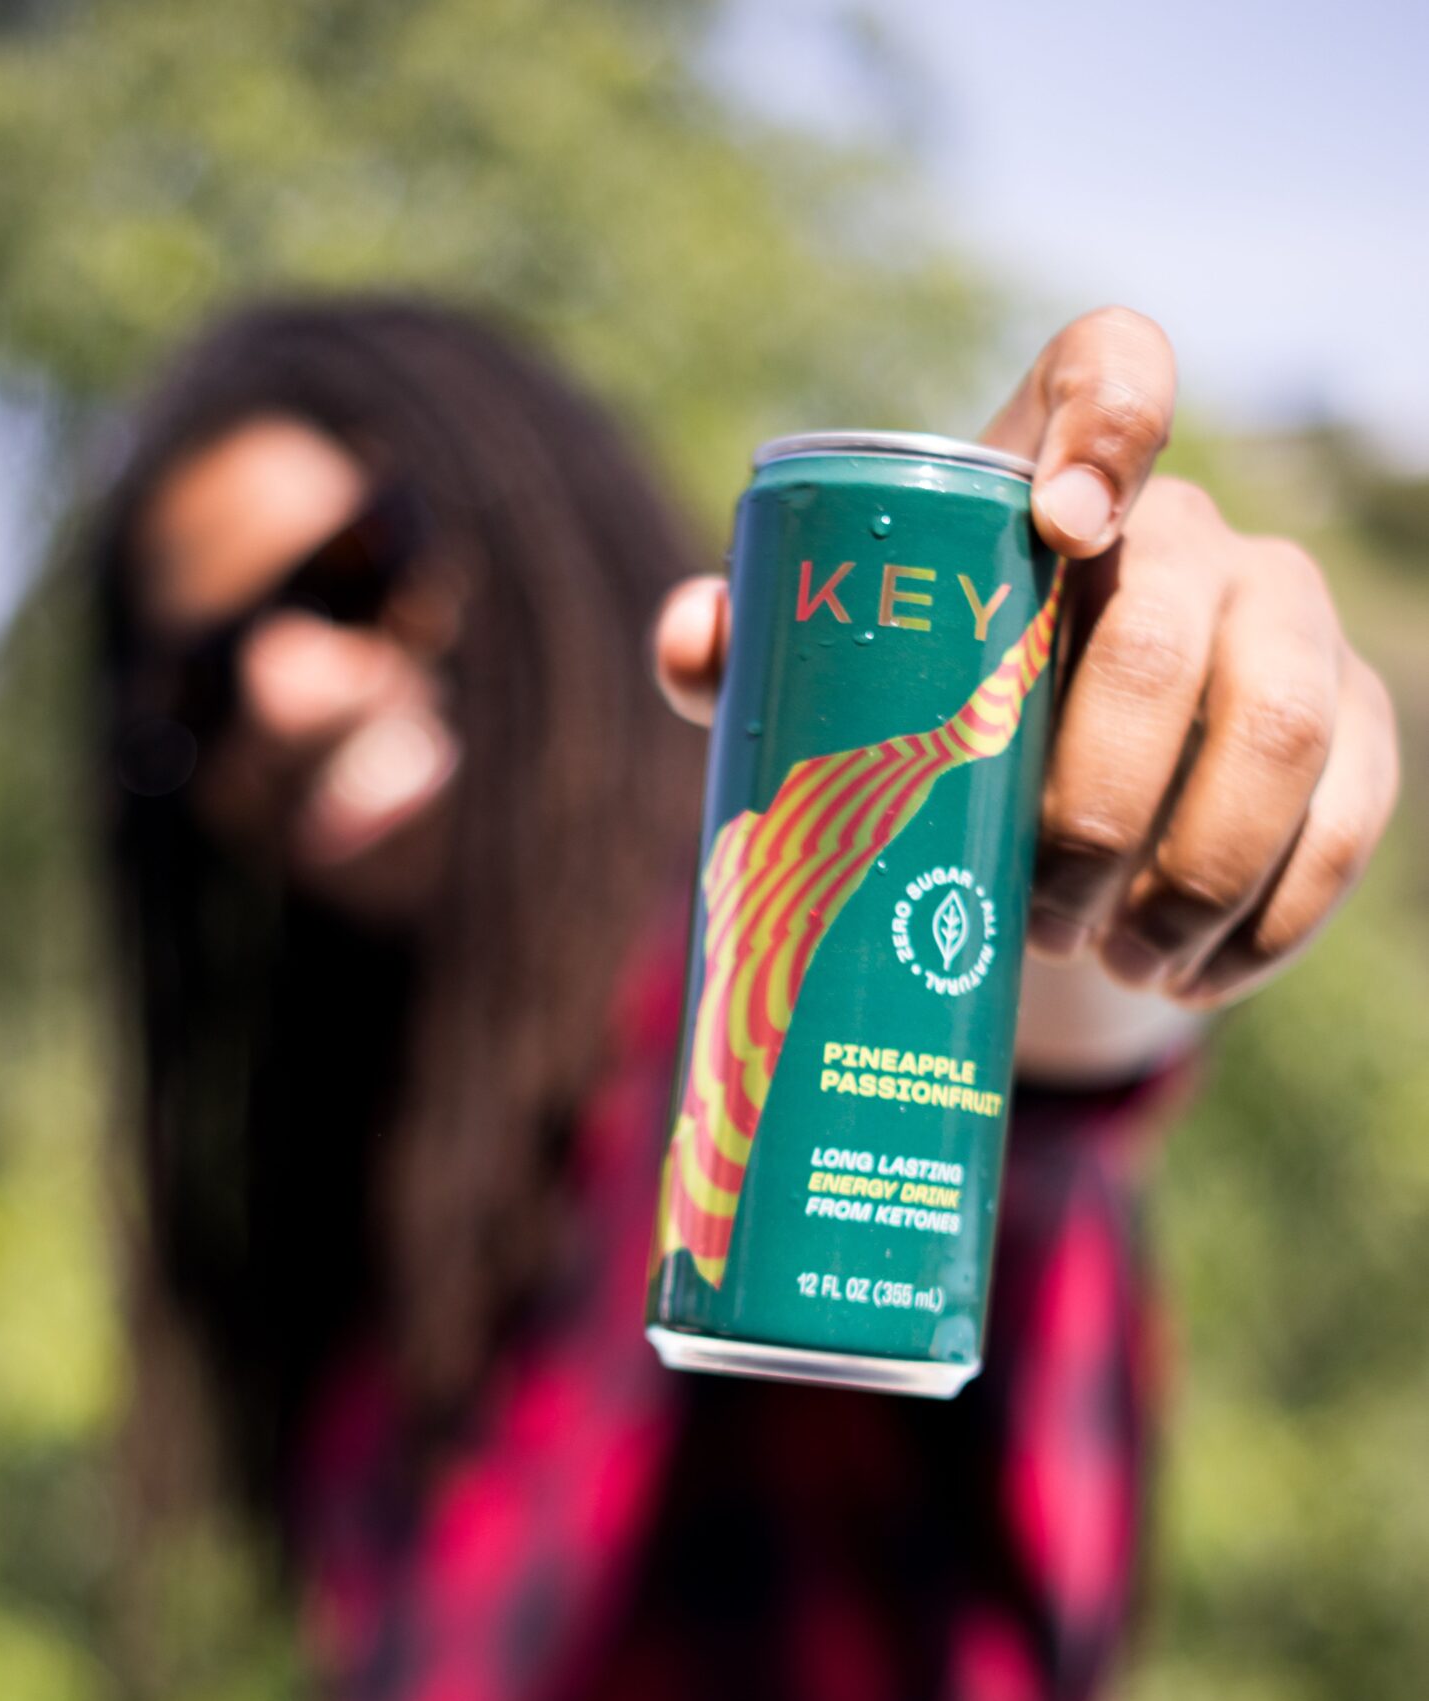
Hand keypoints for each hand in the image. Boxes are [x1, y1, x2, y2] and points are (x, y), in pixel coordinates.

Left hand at [655, 307, 1397, 1008]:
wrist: (1042, 824)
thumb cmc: (921, 728)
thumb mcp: (825, 694)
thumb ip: (754, 658)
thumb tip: (697, 643)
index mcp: (1051, 485)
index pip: (1110, 368)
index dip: (1107, 420)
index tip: (1061, 521)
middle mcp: (1188, 531)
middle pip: (1174, 627)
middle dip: (1100, 798)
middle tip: (1035, 917)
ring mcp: (1286, 621)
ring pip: (1282, 727)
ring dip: (1194, 872)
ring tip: (1117, 965)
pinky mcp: (1356, 724)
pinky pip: (1349, 810)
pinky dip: (1272, 916)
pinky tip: (1197, 980)